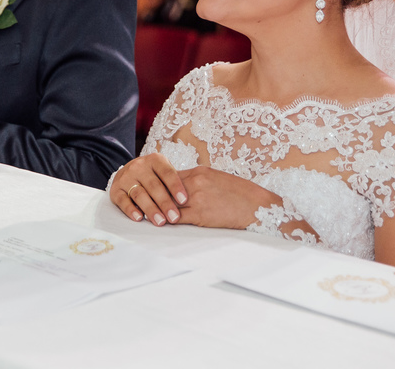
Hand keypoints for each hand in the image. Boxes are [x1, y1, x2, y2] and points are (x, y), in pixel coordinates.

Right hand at [109, 153, 187, 225]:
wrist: (128, 171)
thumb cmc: (153, 175)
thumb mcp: (164, 172)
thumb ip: (175, 182)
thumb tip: (192, 200)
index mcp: (155, 160)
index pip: (167, 173)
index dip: (176, 186)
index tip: (185, 200)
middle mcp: (139, 166)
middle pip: (154, 186)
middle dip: (165, 203)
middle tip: (174, 217)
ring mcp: (126, 178)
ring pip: (139, 194)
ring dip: (150, 209)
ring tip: (160, 222)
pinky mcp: (116, 190)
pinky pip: (123, 201)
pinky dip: (131, 210)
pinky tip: (139, 218)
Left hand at [110, 156, 277, 229]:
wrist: (257, 206)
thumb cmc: (240, 193)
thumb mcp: (218, 179)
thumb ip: (199, 181)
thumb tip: (183, 186)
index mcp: (200, 172)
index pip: (171, 176)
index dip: (158, 183)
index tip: (147, 186)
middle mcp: (195, 183)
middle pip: (165, 188)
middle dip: (152, 194)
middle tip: (137, 198)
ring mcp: (197, 199)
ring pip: (168, 203)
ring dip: (156, 208)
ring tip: (143, 211)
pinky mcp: (201, 215)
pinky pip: (178, 218)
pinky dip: (167, 220)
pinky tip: (158, 222)